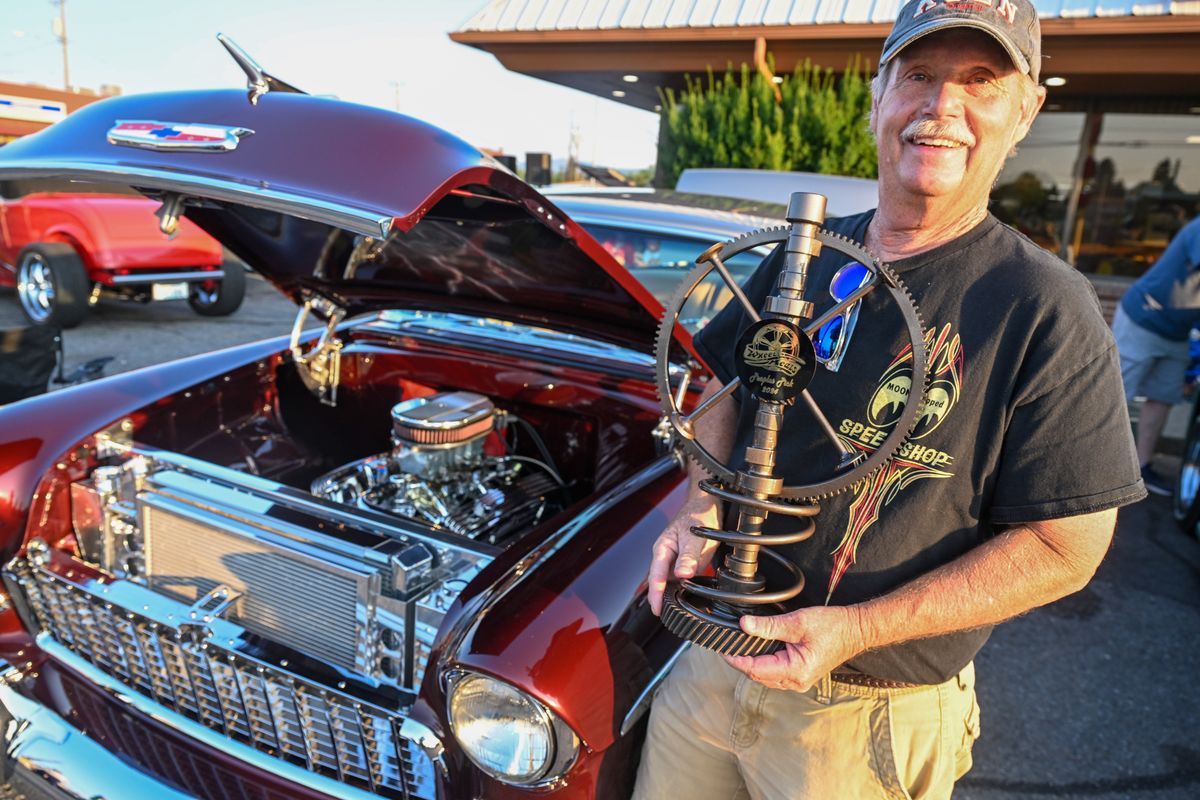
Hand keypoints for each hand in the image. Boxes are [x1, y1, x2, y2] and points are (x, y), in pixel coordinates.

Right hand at [646, 496, 720, 615]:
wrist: (706, 505)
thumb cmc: (697, 516)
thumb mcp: (695, 537)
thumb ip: (688, 556)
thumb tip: (682, 575)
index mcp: (662, 549)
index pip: (656, 576)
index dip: (655, 594)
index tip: (656, 609)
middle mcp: (666, 556)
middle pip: (659, 582)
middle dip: (659, 599)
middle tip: (663, 616)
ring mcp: (675, 560)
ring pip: (669, 582)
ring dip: (670, 596)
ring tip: (673, 613)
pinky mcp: (685, 563)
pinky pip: (680, 579)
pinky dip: (680, 590)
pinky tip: (684, 600)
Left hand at [722, 605, 869, 691]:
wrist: (855, 630)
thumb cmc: (832, 626)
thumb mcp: (797, 622)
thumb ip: (768, 626)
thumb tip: (744, 625)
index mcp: (795, 671)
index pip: (755, 669)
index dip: (735, 660)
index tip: (722, 649)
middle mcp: (796, 681)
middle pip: (758, 675)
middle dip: (741, 662)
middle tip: (727, 645)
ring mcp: (799, 680)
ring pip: (766, 676)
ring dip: (752, 664)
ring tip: (739, 647)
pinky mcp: (802, 675)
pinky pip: (776, 674)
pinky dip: (764, 664)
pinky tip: (759, 651)